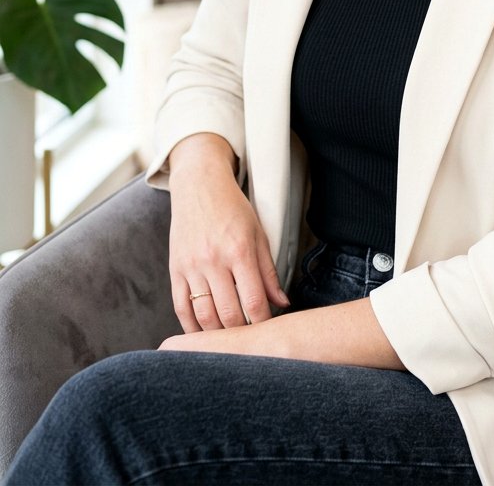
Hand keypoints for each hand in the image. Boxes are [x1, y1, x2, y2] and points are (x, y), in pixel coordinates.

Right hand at [167, 133, 288, 333]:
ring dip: (217, 336)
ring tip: (229, 342)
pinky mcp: (175, 269)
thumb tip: (282, 303)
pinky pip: (180, 307)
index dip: (262, 322)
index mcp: (239, 250)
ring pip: (204, 316)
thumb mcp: (258, 234)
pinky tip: (202, 336)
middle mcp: (214, 260)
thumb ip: (269, 271)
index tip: (268, 332)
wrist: (199, 186)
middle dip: (242, 333)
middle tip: (250, 342)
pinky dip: (191, 327)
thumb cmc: (233, 209)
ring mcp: (192, 266)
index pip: (253, 300)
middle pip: (228, 313)